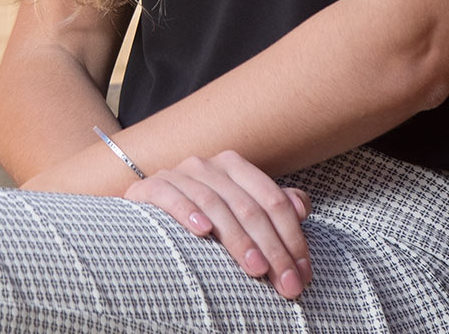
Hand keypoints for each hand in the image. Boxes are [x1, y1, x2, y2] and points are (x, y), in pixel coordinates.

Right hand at [125, 151, 312, 300]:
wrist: (146, 213)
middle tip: (285, 283)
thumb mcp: (239, 209)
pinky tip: (202, 231)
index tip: (301, 274)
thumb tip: (302, 208)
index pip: (272, 200)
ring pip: (216, 205)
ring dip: (238, 239)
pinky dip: (187, 211)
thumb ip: (272, 205)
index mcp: (234, 167)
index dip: (292, 237)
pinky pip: (171, 196)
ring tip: (255, 269)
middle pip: (248, 207)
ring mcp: (178, 174)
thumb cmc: (202, 216)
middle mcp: (208, 166)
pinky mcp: (150, 186)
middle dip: (272, 248)